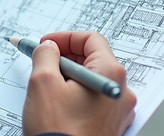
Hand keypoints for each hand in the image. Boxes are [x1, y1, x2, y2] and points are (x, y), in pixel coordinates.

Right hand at [22, 31, 136, 135]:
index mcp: (110, 74)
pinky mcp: (110, 127)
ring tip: (47, 85)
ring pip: (92, 81)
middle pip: (93, 59)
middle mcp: (121, 91)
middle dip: (65, 57)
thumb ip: (45, 54)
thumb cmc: (58, 132)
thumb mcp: (43, 82)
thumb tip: (48, 47)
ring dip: (68, 77)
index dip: (65, 38)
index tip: (46, 44)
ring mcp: (117, 111)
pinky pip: (93, 100)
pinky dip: (76, 95)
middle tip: (42, 61)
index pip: (92, 39)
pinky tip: (57, 103)